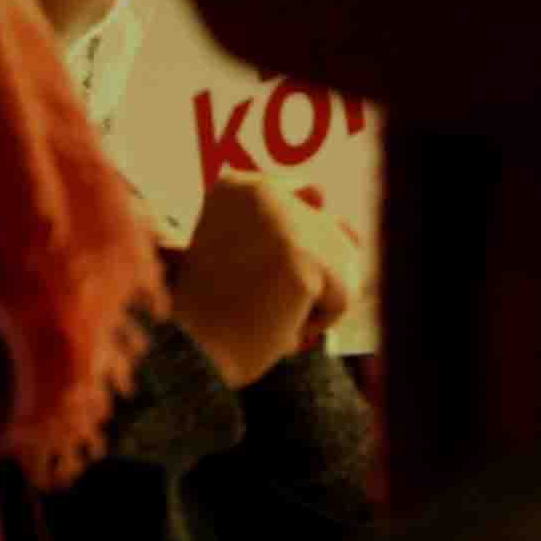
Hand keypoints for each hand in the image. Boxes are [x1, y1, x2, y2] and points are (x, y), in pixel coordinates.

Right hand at [168, 172, 362, 387]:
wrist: (188, 356)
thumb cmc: (219, 314)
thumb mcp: (255, 256)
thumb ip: (304, 229)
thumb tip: (352, 228)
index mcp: (238, 184)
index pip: (307, 207)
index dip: (287, 255)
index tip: (245, 274)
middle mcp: (261, 190)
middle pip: (330, 236)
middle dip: (305, 277)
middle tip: (251, 296)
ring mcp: (285, 221)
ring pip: (343, 265)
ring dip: (314, 299)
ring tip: (264, 308)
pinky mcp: (304, 258)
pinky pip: (343, 296)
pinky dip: (318, 321)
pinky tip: (276, 322)